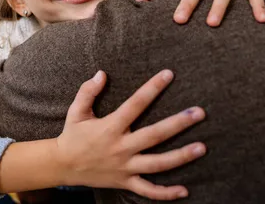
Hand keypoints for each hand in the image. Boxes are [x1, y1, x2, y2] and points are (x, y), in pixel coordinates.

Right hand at [55, 70, 205, 200]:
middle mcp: (120, 147)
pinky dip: (166, 193)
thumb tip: (102, 73)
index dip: (152, 88)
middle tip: (199, 113)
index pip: (135, 104)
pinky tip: (185, 190)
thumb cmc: (72, 135)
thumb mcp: (76, 111)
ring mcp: (125, 167)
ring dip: (181, 157)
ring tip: (202, 147)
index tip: (168, 74)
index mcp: (110, 127)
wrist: (62, 165)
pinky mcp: (125, 182)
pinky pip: (148, 190)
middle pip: (154, 135)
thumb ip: (88, 91)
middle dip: (178, 124)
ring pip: (157, 164)